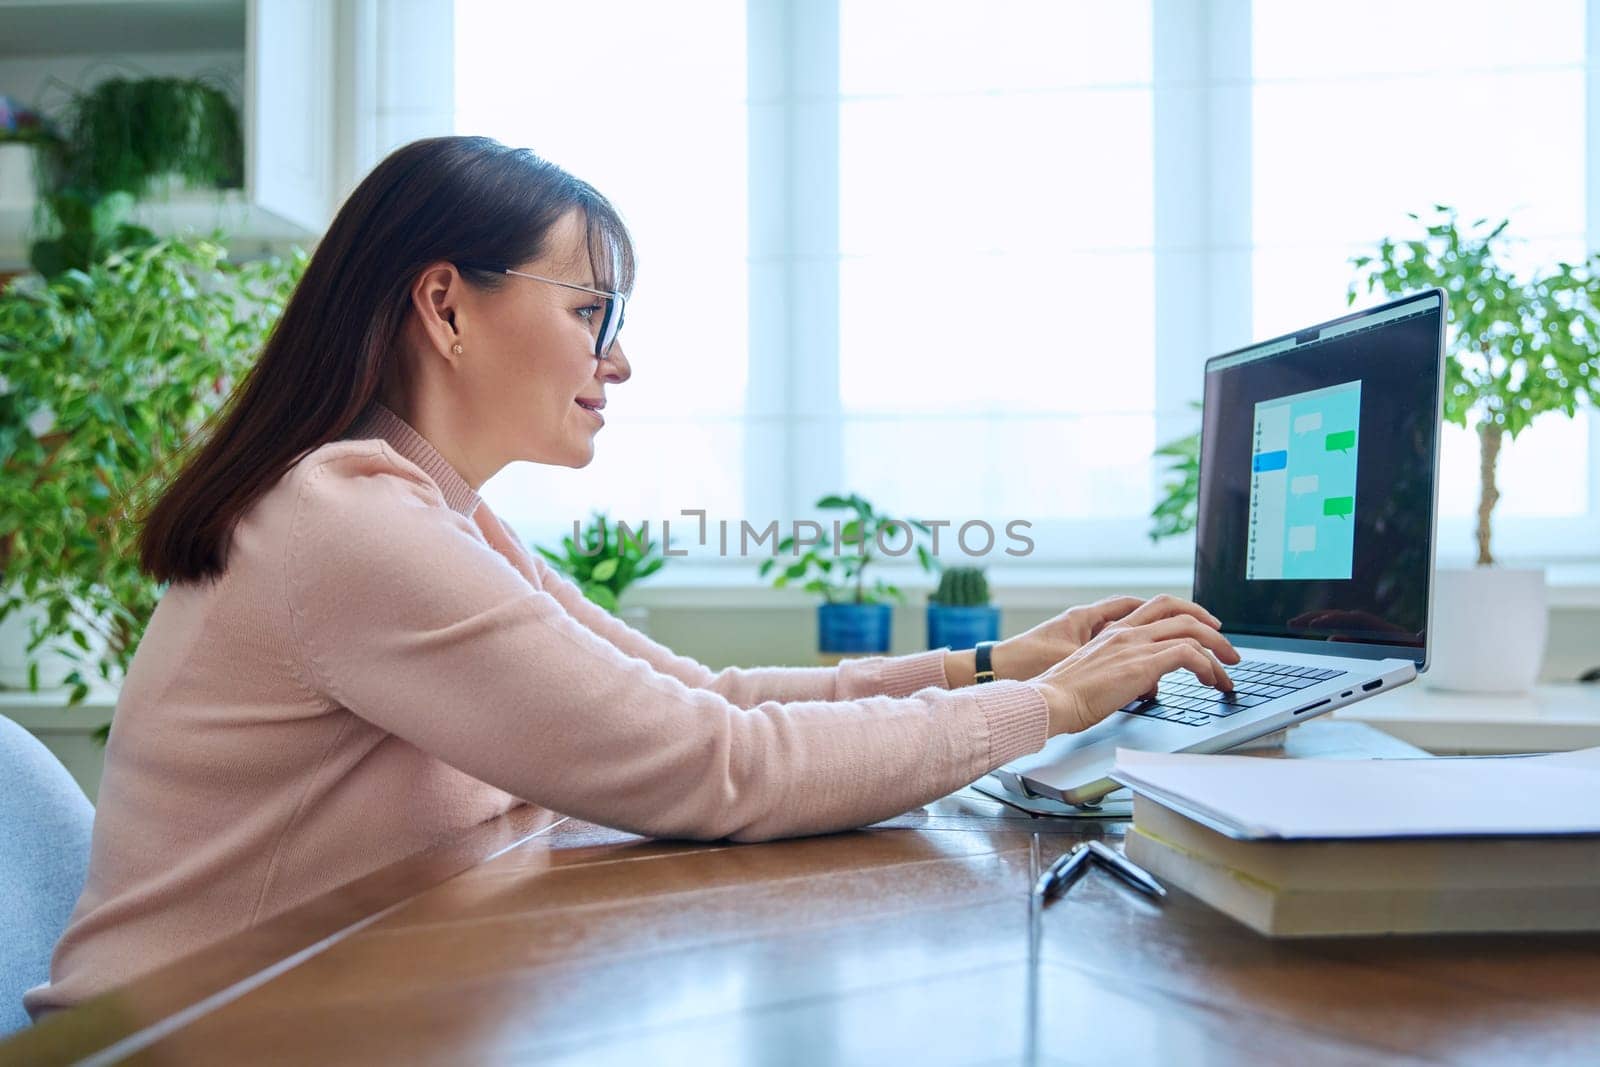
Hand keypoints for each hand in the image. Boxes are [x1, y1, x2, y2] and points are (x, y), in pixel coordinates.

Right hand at [992, 593, 1210, 681]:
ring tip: (1228, 672)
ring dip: (1217, 651)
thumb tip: (1148, 685)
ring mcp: (1135, 645)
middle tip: (1228, 650)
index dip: (1187, 613)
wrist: (1049, 701)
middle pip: (1180, 612)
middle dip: (1211, 629)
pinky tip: (1211, 681)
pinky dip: (1207, 666)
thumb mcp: (1098, 676)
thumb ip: (1125, 672)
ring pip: (1191, 631)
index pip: (1158, 607)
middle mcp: (1126, 632)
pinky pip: (1188, 654)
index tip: (1204, 630)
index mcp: (1114, 632)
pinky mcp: (1143, 663)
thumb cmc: (1065, 697)